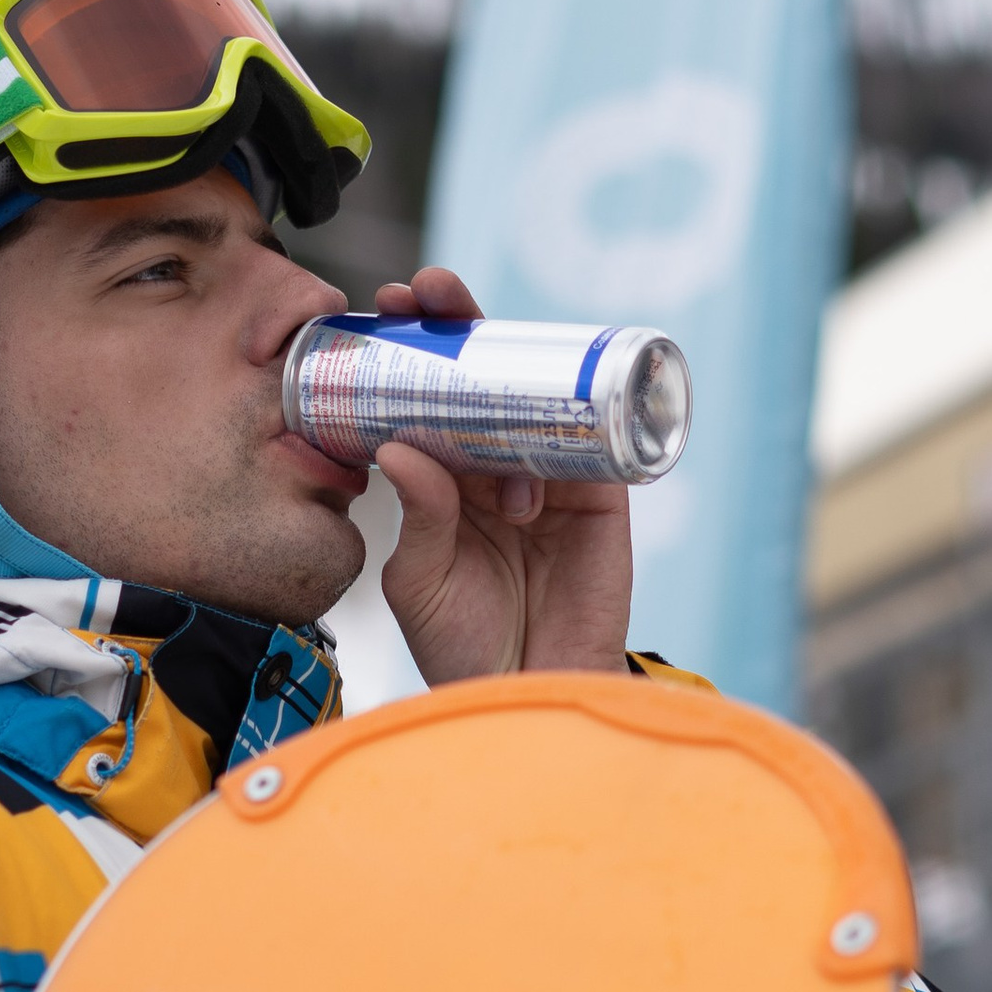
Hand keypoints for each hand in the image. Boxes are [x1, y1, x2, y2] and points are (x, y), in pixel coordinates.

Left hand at [369, 266, 633, 682]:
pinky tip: (555, 379)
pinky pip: (600, 439)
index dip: (414, 353)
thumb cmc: (463, 647)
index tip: (387, 309)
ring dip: (511, 354)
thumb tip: (401, 447)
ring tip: (470, 331)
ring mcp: (555, 479)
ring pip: (539, 397)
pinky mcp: (604, 498)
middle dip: (458, 329)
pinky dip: (583, 408)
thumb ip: (418, 518)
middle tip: (428, 293)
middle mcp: (499, 470)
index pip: (431, 401)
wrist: (527, 699)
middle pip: (486, 382)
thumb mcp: (420, 581)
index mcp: (446, 483)